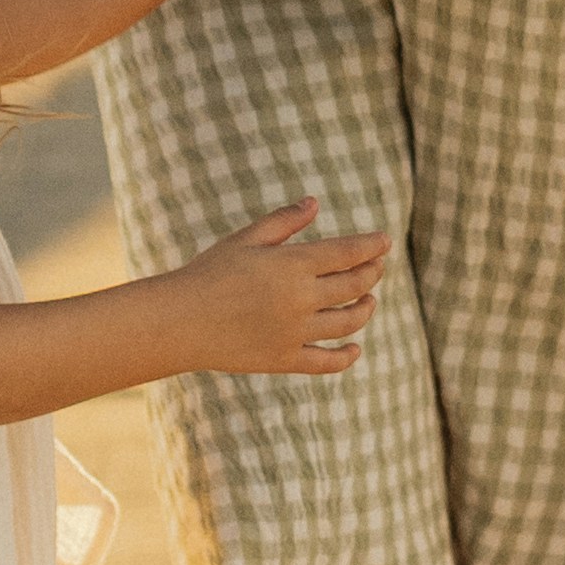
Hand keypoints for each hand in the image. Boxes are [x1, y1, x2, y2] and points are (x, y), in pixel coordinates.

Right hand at [178, 203, 388, 377]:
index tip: (385, 241)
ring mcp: (295, 333)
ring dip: (365, 309)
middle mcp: (300, 300)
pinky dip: (346, 357)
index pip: (347, 253)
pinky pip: (326, 362)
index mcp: (292, 265)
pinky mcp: (284, 360)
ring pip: (348, 323)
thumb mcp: (245, 240)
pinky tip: (355, 349)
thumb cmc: (209, 273)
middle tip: (377, 267)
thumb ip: (283, 222)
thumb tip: (314, 202)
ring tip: (369, 300)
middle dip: (371, 274)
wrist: (180, 321)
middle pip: (353, 286)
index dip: (371, 246)